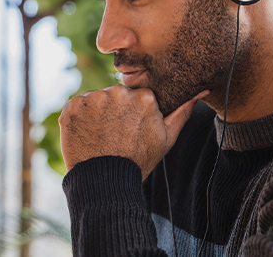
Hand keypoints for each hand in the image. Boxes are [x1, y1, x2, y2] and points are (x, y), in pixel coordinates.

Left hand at [59, 85, 208, 179]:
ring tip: (101, 136)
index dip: (133, 112)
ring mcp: (94, 99)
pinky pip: (77, 105)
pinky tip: (87, 134)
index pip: (136, 96)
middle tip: (114, 134)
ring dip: (96, 112)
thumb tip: (200, 90)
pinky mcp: (73, 107)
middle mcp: (119, 92)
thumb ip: (182, 112)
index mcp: (144, 97)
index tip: (130, 129)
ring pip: (96, 99)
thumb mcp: (166, 138)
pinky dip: (79, 117)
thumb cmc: (138, 160)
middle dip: (114, 110)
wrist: (105, 181)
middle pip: (116, 95)